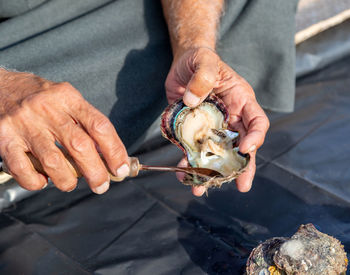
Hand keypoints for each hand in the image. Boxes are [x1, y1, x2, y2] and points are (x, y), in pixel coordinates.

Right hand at [0, 69, 129, 193]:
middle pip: (80, 145)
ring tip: (70, 184)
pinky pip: (23, 169)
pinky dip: (36, 182)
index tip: (121, 168)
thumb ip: (85, 121)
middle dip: (96, 172)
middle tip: (101, 186)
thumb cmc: (39, 98)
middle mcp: (47, 109)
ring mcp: (24, 123)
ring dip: (67, 180)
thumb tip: (108, 155)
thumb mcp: (66, 99)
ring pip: (53, 161)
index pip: (99, 126)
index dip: (114, 150)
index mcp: (68, 98)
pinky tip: (42, 180)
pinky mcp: (4, 138)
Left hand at [165, 48, 268, 195]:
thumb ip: (202, 76)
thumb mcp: (202, 60)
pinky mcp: (196, 132)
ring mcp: (213, 127)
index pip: (257, 122)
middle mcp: (231, 118)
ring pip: (218, 154)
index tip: (246, 150)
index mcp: (241, 101)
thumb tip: (192, 101)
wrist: (183, 66)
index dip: (255, 137)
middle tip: (241, 185)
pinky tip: (184, 174)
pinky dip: (190, 163)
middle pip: (241, 146)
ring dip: (211, 172)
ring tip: (201, 187)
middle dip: (242, 167)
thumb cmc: (199, 59)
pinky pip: (196, 151)